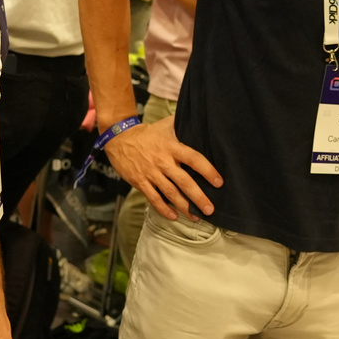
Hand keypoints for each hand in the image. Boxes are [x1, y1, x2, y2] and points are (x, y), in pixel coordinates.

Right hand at [102, 115, 222, 220]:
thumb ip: (183, 125)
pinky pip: (153, 198)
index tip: (219, 182)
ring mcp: (151, 173)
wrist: (119, 138)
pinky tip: (174, 216)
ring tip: (196, 217)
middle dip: (198, 197)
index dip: (207, 170)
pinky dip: (163, 209)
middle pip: (184, 181)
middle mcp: (163, 161)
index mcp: (172, 147)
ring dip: (184, 206)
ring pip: (170, 193)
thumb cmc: (148, 133)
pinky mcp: (140, 182)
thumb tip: (203, 121)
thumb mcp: (166, 125)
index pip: (194, 159)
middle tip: (210, 209)